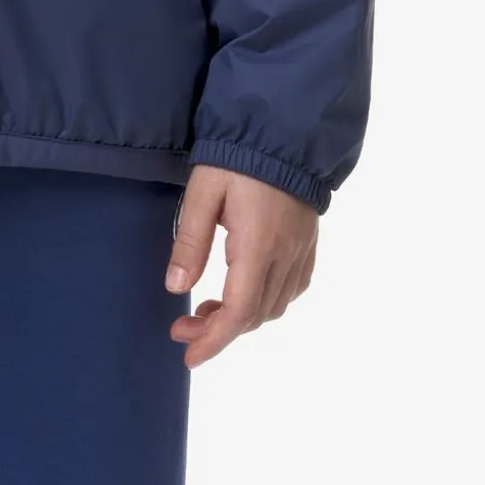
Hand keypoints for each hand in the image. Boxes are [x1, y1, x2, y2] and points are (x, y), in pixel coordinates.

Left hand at [164, 164, 316, 367]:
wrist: (285, 129)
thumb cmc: (238, 156)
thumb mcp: (204, 192)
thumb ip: (191, 241)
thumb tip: (175, 288)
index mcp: (257, 246)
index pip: (238, 312)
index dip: (213, 341)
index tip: (188, 355)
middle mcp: (285, 256)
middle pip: (255, 315)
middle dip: (218, 330)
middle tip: (183, 326)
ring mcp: (301, 250)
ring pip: (275, 306)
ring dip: (241, 317)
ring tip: (207, 309)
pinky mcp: (309, 242)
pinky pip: (292, 288)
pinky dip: (266, 301)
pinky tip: (244, 290)